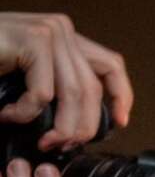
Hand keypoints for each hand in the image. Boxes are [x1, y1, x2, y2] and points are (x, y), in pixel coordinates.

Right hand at [0, 13, 132, 149]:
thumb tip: (87, 125)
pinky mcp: (32, 40)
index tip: (119, 124)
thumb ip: (57, 88)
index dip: (121, 96)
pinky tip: (7, 116)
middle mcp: (61, 30)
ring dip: (60, 126)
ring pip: (74, 94)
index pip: (110, 66)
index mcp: (65, 38)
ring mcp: (48, 32)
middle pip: (93, 88)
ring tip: (41, 140)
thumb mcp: (26, 78)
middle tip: (61, 145)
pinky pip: (44, 92)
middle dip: (83, 126)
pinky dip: (27, 113)